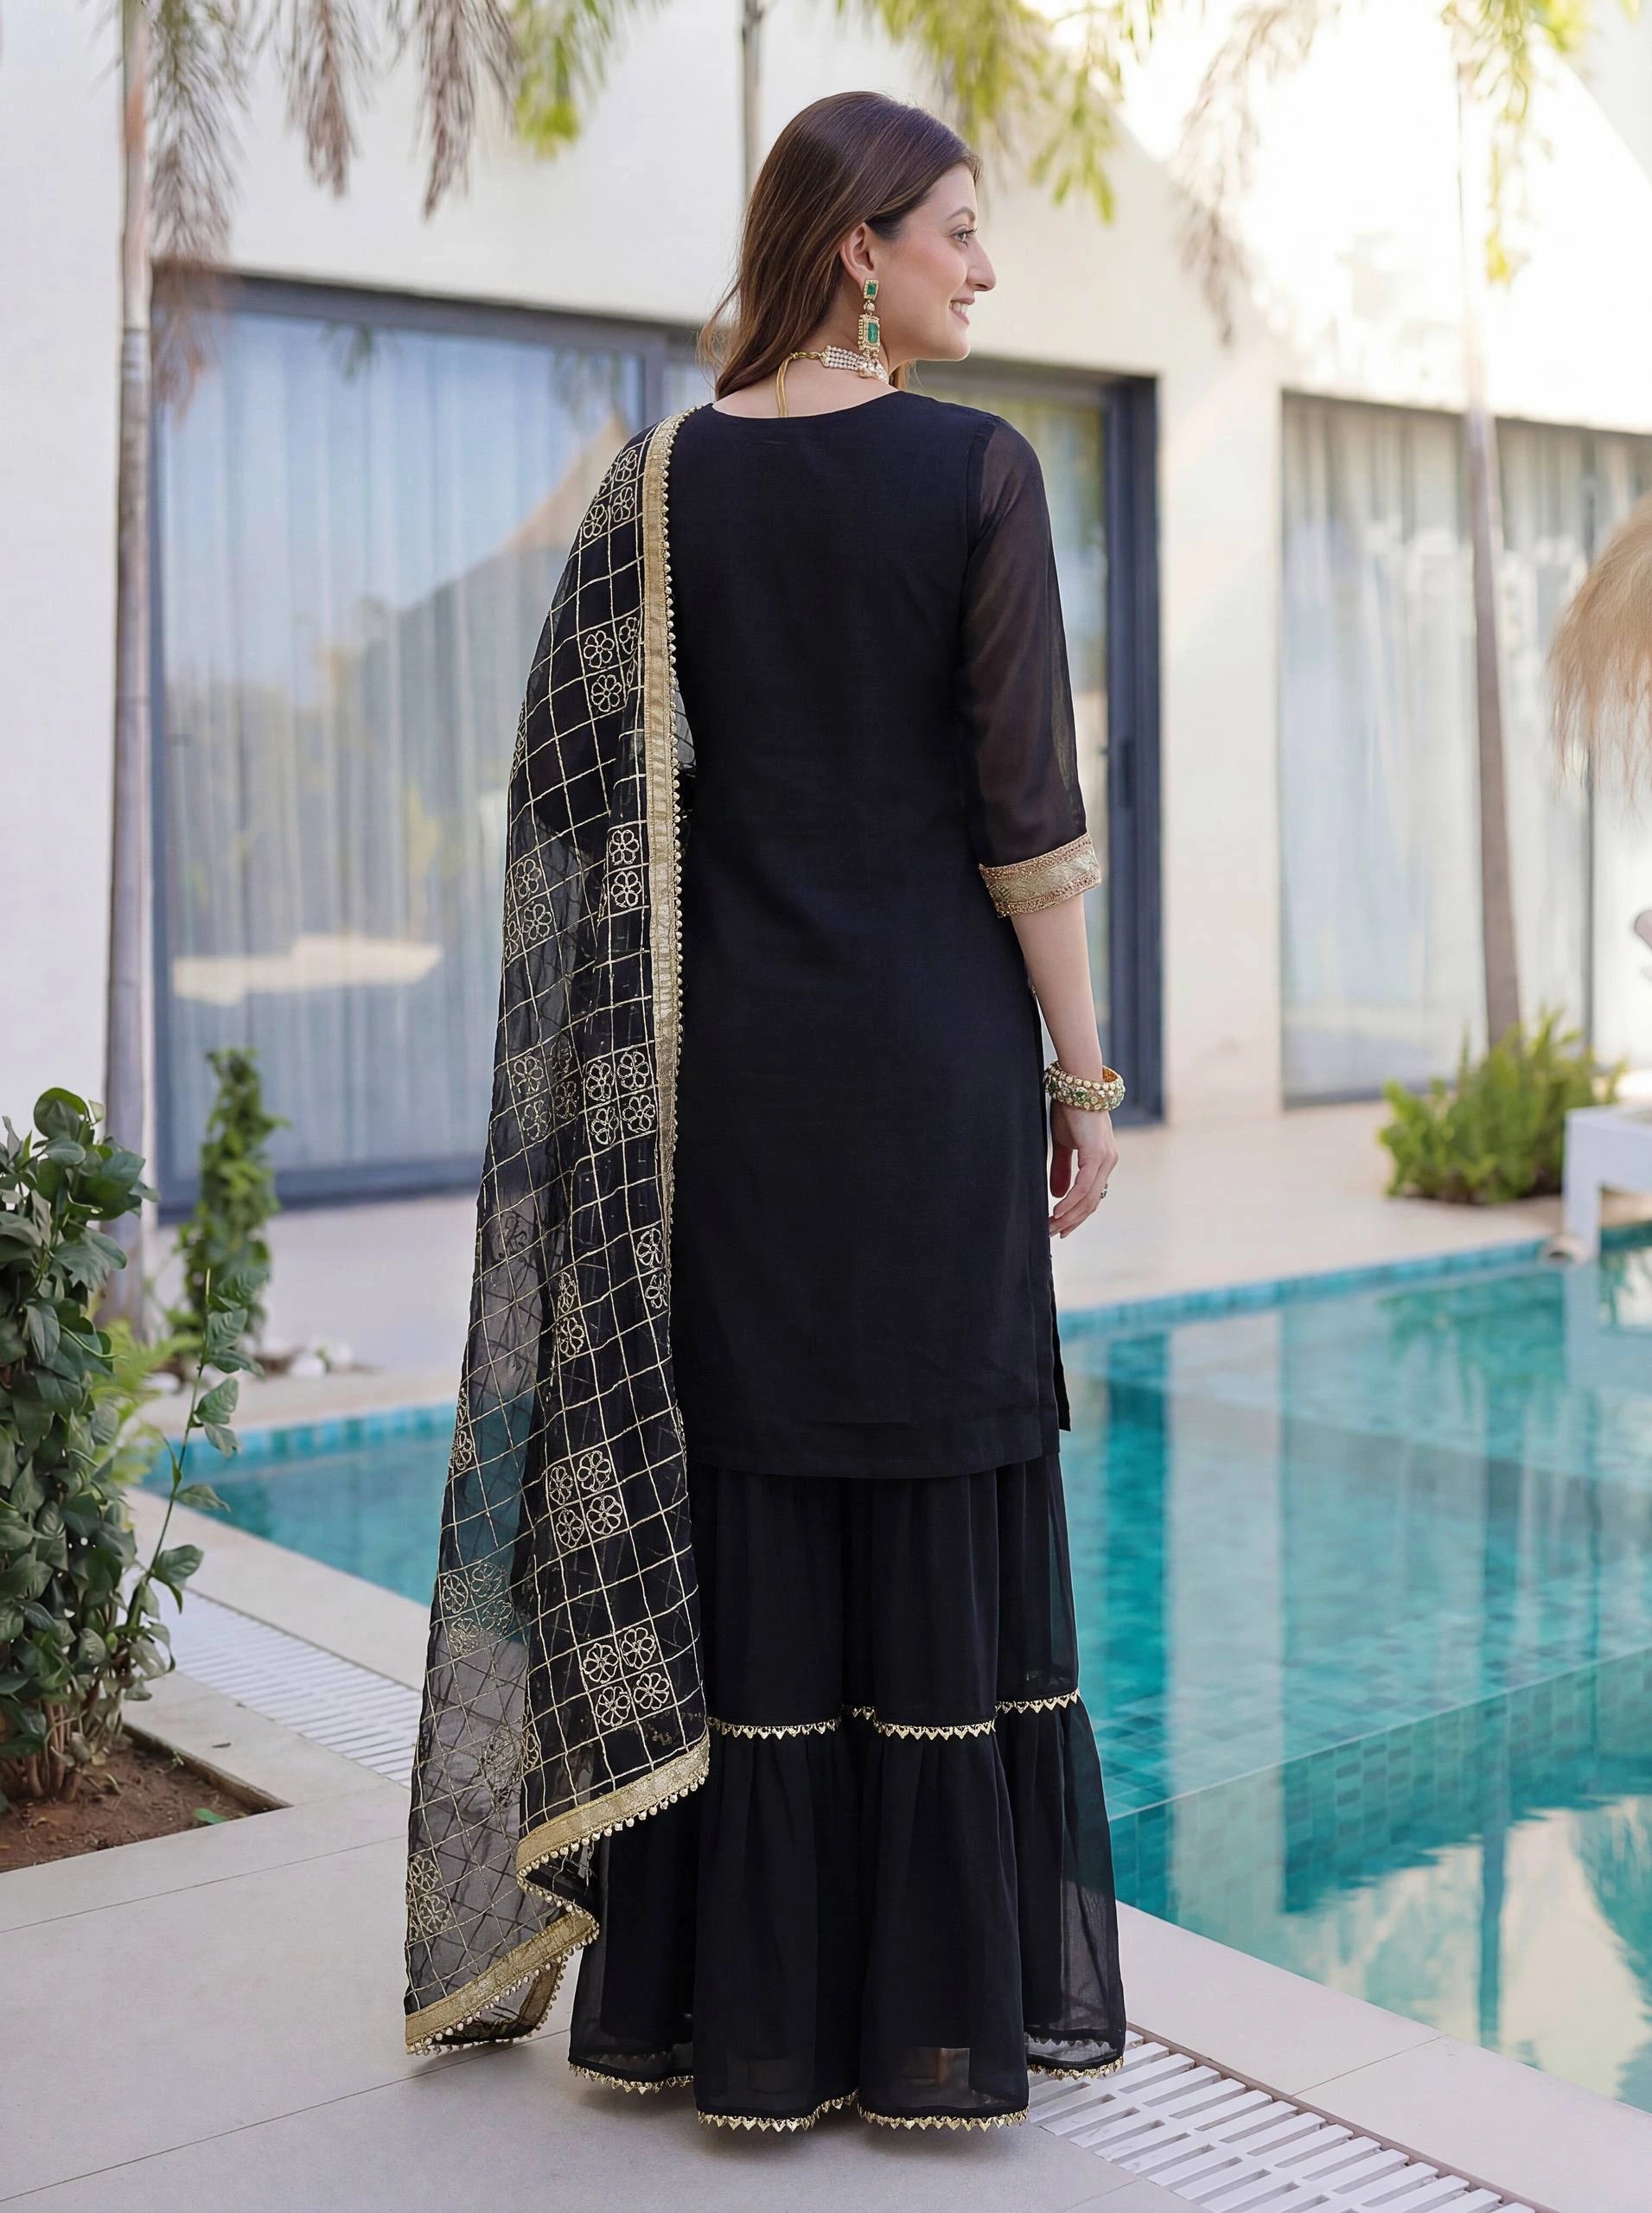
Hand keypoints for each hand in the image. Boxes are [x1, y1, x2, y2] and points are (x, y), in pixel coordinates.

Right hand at [1049, 1103, 1116, 1238]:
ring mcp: (1105, 1159)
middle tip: (1052, 1234)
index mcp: (1102, 1160)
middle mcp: (1108, 1162)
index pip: (1092, 1196)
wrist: (1077, 1084)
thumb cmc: (1070, 1108)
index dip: (1077, 1214)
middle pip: (1091, 1203)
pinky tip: (1057, 1210)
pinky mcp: (1096, 1154)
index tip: (1061, 1227)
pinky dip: (1071, 1201)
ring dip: (1069, 1216)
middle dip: (1071, 1221)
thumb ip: (1061, 1168)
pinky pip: (1084, 1186)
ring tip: (1051, 1226)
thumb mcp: (1063, 1143)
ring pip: (1088, 1199)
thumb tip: (1057, 1195)